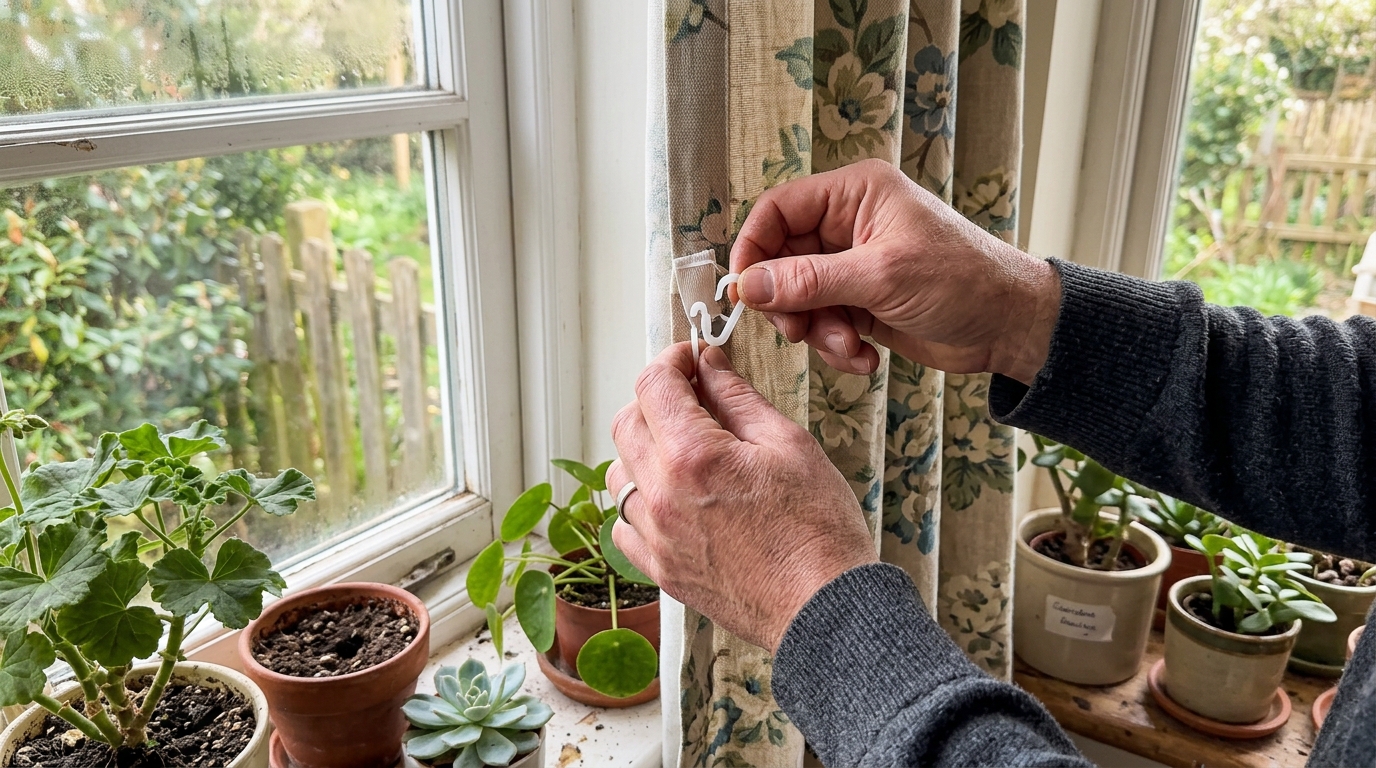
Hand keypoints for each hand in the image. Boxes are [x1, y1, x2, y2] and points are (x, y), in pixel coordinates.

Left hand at [606, 342, 877, 651]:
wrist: (824, 609)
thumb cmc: (818, 530)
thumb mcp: (788, 444)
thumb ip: (738, 398)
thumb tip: (710, 364)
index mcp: (694, 456)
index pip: (653, 385)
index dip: (671, 360)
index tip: (689, 359)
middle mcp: (663, 496)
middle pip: (626, 422)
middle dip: (656, 399)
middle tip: (692, 397)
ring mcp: (656, 537)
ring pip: (620, 473)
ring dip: (645, 450)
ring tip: (688, 452)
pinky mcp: (660, 569)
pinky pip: (625, 523)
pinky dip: (642, 501)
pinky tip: (678, 498)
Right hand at [732, 158, 1059, 384]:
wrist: (1009, 326)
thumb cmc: (963, 281)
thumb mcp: (881, 276)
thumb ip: (809, 281)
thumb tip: (748, 285)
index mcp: (855, 194)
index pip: (778, 210)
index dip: (753, 248)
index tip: (744, 291)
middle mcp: (849, 224)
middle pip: (782, 259)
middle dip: (789, 302)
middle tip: (799, 330)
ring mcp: (853, 266)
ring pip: (799, 299)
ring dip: (817, 331)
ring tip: (849, 346)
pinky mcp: (861, 302)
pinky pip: (823, 323)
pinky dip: (836, 346)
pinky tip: (865, 357)